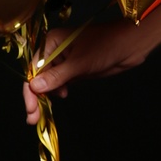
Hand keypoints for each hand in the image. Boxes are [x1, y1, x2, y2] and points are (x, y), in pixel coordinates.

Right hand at [20, 17, 147, 122]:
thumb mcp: (80, 63)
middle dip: (36, 97)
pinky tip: (63, 96)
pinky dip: (58, 91)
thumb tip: (34, 86)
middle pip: (39, 77)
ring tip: (43, 113)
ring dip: (46, 96)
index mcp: (52, 42)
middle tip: (33, 118)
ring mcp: (65, 60)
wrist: (130, 45)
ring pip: (49, 82)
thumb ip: (57, 76)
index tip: (31, 109)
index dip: (31, 90)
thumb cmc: (106, 46)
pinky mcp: (74, 69)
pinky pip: (60, 82)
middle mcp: (55, 50)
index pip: (34, 69)